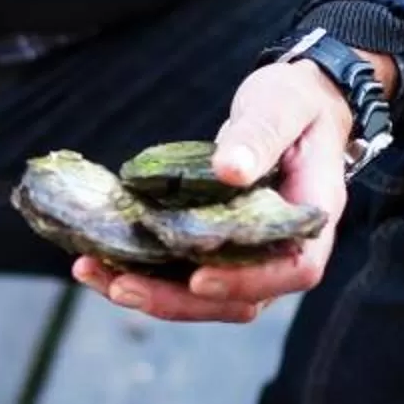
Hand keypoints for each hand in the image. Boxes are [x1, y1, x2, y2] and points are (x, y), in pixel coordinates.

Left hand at [71, 50, 394, 325]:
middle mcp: (282, 248)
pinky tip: (97, 259)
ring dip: (151, 292)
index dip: (248, 281)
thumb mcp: (282, 105)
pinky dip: (143, 271)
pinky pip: (182, 272)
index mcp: (310, 216)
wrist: (294, 104)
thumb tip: (230, 169)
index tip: (199, 277)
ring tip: (93, 272)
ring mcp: (249, 254)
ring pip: (206, 297)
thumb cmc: (296, 102)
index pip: (294, 269)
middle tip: (120, 286)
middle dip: (177, 300)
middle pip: (240, 300)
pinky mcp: (216, 247)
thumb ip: (259, 135)